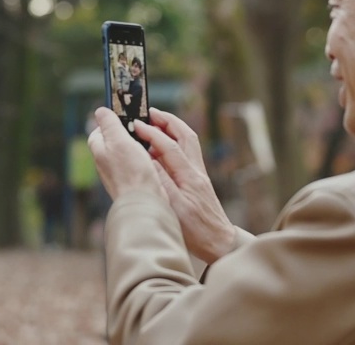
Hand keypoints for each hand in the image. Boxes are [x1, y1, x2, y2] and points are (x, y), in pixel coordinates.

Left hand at [87, 108, 161, 200]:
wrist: (143, 202)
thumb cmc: (131, 172)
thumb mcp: (118, 140)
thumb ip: (110, 124)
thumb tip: (100, 111)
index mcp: (99, 150)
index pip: (99, 130)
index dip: (111, 121)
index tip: (125, 117)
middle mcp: (106, 162)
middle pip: (114, 140)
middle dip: (127, 133)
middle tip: (141, 129)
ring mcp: (118, 173)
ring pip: (127, 152)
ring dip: (138, 146)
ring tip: (149, 144)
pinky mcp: (131, 181)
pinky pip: (136, 164)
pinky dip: (144, 159)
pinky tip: (152, 160)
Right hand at [139, 107, 237, 264]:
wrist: (219, 242)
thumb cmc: (196, 230)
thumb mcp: (174, 207)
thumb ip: (162, 181)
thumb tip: (148, 159)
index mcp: (189, 176)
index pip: (169, 146)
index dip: (152, 132)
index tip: (135, 124)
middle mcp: (196, 170)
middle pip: (184, 135)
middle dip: (167, 120)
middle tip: (149, 112)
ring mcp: (199, 174)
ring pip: (188, 141)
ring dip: (172, 128)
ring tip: (155, 123)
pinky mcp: (198, 180)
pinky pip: (187, 152)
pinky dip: (174, 142)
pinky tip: (162, 148)